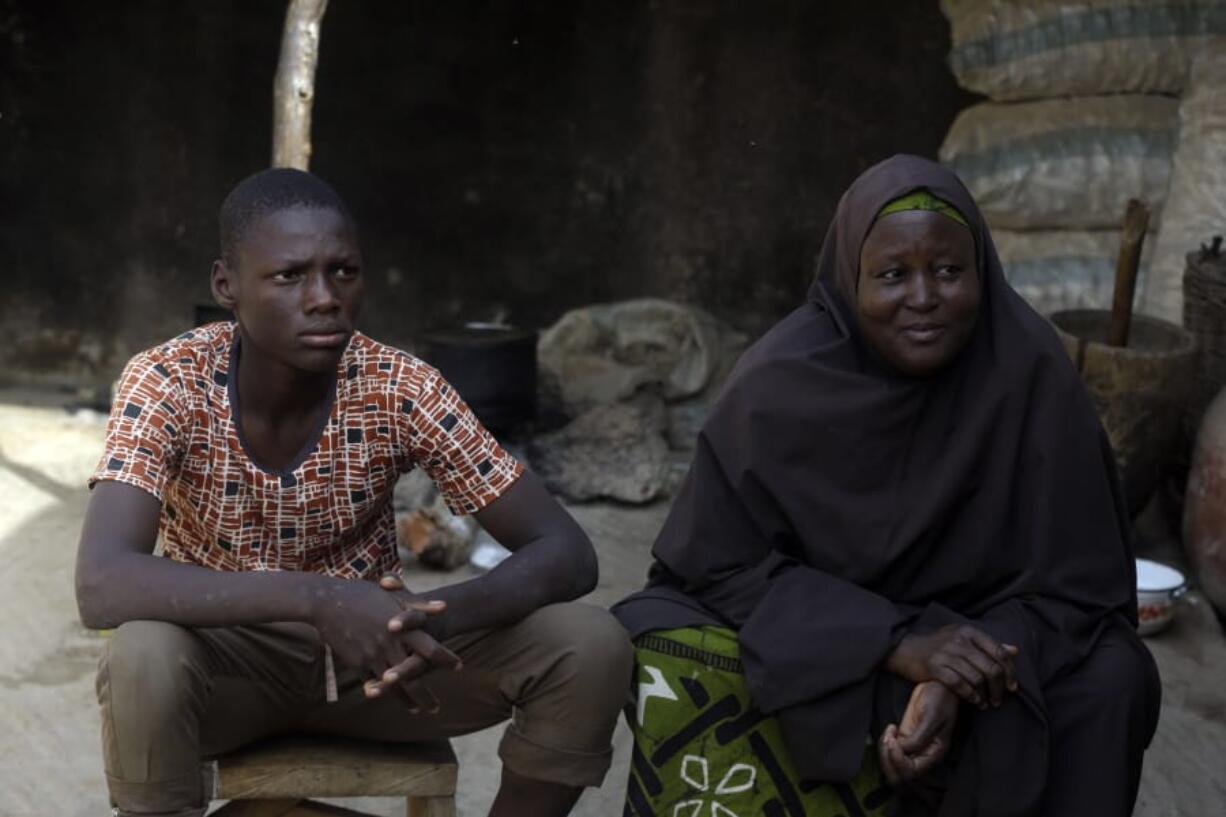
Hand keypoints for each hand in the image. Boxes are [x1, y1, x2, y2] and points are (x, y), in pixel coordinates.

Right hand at [358, 574, 460, 708]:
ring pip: (393, 686)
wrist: (326, 602)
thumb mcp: (393, 596)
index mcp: (402, 629)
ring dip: (406, 700)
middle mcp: (389, 646)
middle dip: (426, 696)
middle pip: (413, 678)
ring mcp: (371, 657)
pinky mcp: (356, 663)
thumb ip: (419, 605)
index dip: (446, 659)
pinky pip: (372, 683)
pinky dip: (383, 692)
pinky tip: (390, 697)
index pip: (431, 649)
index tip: (459, 666)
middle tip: (436, 708)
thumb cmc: (362, 594)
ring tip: (418, 709)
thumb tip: (444, 608)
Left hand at [878, 681, 957, 785]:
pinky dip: (885, 743)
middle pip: (900, 773)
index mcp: (934, 753)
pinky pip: (890, 749)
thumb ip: (918, 737)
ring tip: (888, 732)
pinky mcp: (904, 737)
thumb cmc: (940, 698)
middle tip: (888, 738)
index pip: (911, 771)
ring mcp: (912, 746)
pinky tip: (890, 728)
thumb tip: (904, 750)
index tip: (894, 739)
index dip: (898, 760)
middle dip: (888, 759)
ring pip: (892, 763)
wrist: (938, 684)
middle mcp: (923, 754)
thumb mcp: (931, 717)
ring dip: (885, 751)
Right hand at [886, 624, 1018, 708]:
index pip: (1000, 653)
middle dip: (999, 688)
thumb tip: (1015, 650)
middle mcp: (959, 640)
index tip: (1012, 686)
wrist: (906, 649)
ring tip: (986, 703)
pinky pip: (959, 684)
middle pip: (991, 668)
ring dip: (985, 695)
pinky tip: (974, 701)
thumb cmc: (938, 645)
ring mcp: (946, 653)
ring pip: (977, 678)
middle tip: (999, 700)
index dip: (1010, 672)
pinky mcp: (934, 667)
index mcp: (970, 632)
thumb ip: (988, 645)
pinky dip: (970, 695)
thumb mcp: (963, 638)